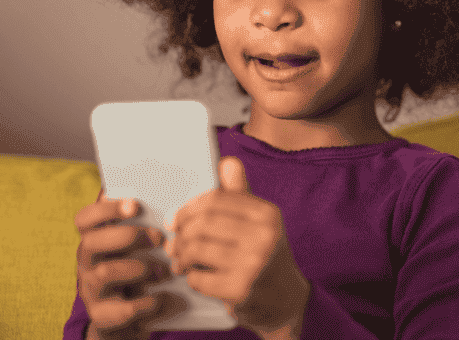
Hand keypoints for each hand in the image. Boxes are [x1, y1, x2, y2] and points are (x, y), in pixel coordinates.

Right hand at [75, 193, 184, 339]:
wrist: (130, 315)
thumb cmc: (140, 268)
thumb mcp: (139, 246)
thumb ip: (148, 224)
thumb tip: (175, 200)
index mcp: (95, 239)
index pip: (85, 218)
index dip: (105, 209)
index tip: (134, 204)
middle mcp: (87, 262)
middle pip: (91, 242)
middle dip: (128, 236)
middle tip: (159, 238)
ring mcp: (90, 289)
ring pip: (105, 272)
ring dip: (140, 268)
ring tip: (164, 271)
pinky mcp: (101, 315)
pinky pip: (120, 308)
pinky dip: (145, 303)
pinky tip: (160, 299)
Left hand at [164, 156, 309, 336]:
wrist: (283, 298)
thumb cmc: (264, 254)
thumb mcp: (258, 222)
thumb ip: (239, 194)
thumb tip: (226, 161)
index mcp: (267, 213)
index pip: (215, 199)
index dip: (188, 209)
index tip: (176, 220)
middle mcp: (265, 236)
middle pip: (201, 223)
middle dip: (181, 234)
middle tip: (175, 243)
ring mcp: (254, 263)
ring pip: (196, 249)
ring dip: (181, 256)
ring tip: (181, 260)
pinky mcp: (241, 289)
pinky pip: (198, 277)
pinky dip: (191, 278)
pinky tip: (197, 277)